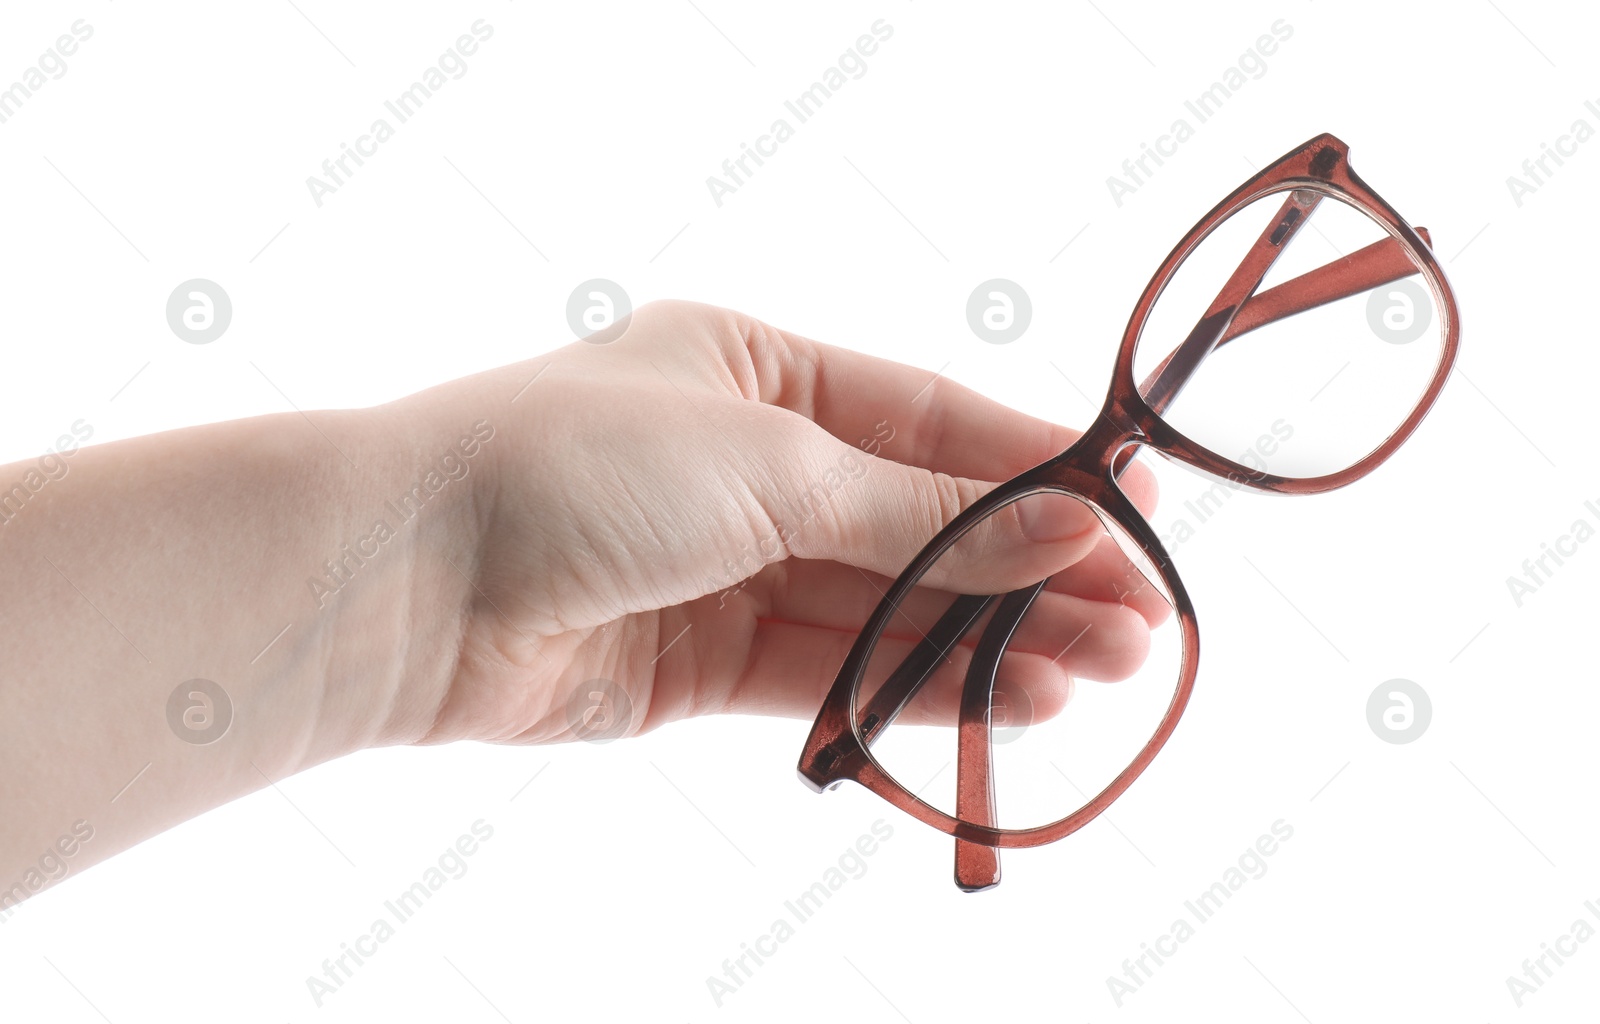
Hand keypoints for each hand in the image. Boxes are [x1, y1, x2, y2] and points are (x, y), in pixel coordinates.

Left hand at [422, 301, 1167, 744]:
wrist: (407, 582)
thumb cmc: (574, 467)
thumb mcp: (771, 463)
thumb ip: (920, 512)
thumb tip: (1063, 528)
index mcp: (758, 369)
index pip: (929, 419)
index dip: (1038, 469)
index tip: (1138, 513)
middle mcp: (747, 462)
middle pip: (919, 521)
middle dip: (1028, 573)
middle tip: (1140, 625)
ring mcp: (725, 563)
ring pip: (883, 606)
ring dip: (985, 640)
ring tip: (1092, 677)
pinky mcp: (699, 658)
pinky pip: (827, 669)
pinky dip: (908, 685)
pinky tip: (996, 700)